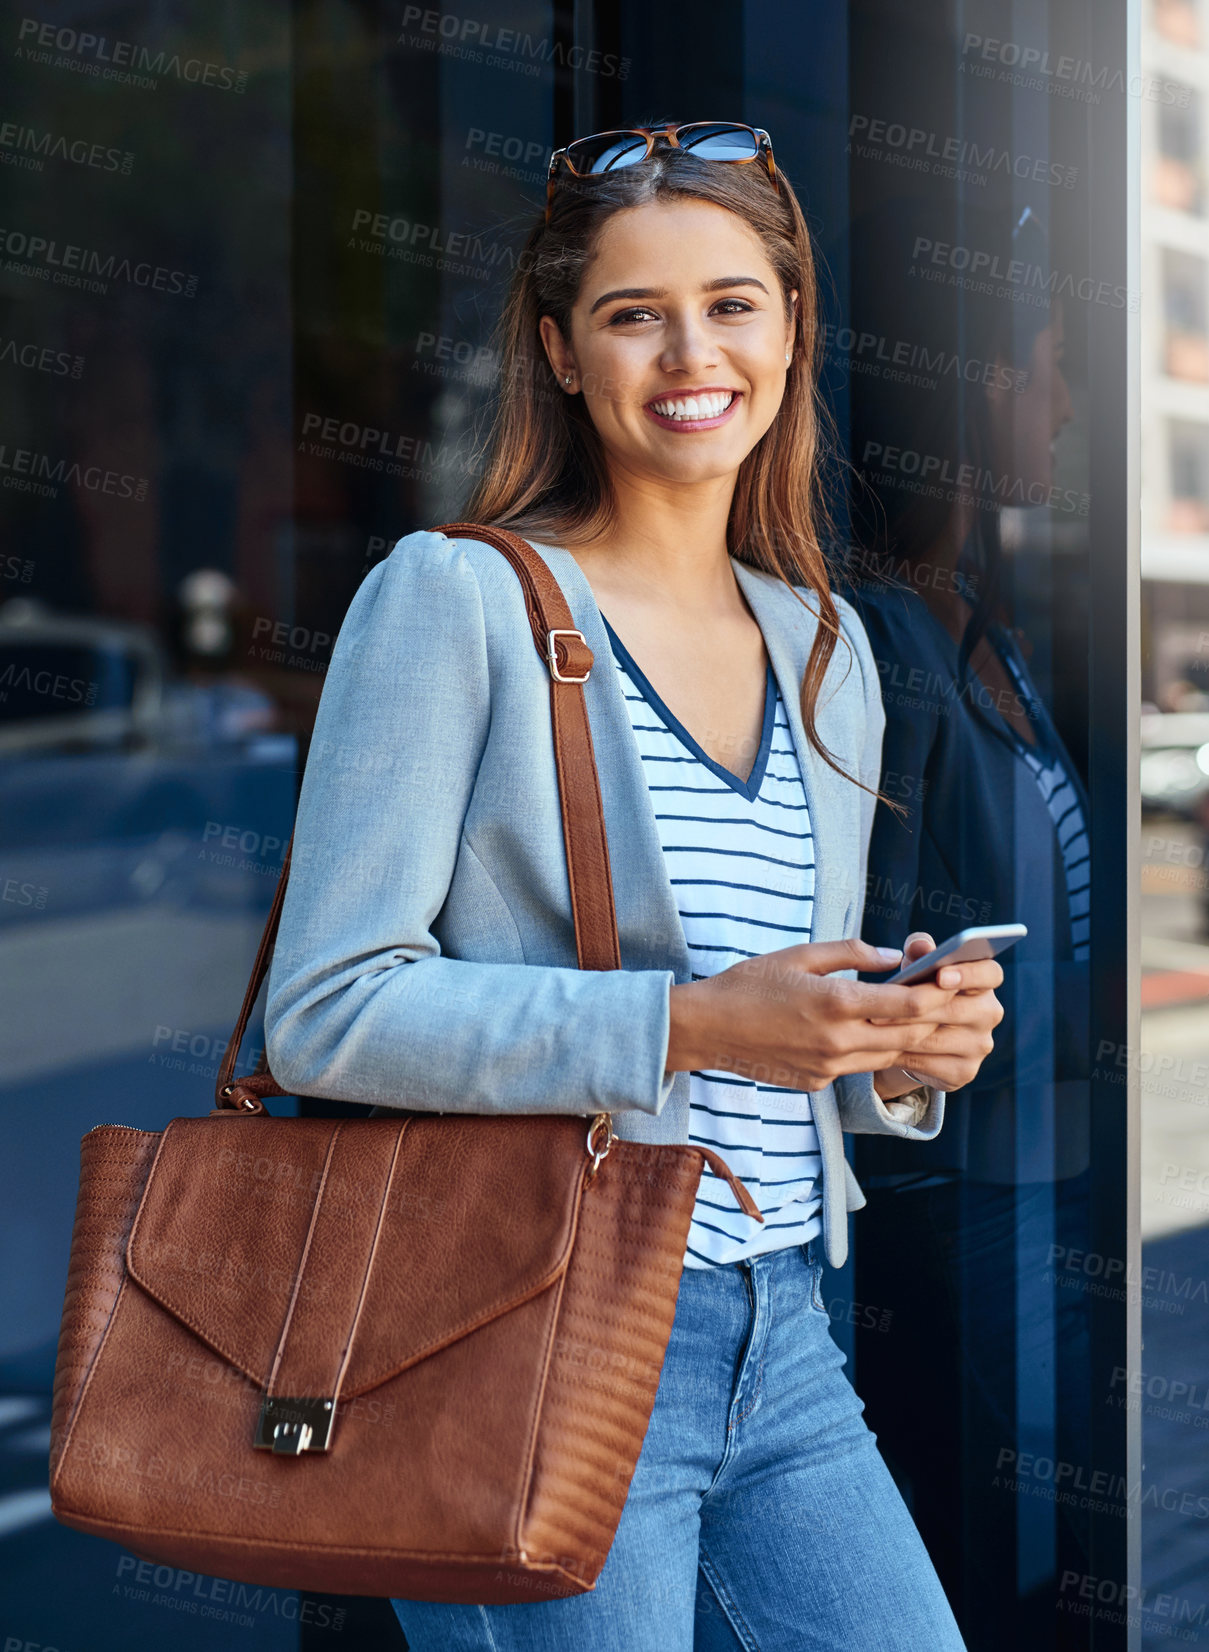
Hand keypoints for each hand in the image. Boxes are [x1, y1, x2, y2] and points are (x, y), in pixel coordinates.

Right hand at [665, 937, 977, 1092]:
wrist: (707, 1029)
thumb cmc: (750, 984)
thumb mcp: (800, 955)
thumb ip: (852, 953)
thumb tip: (892, 957)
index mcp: (836, 1003)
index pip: (909, 1006)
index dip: (939, 996)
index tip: (954, 982)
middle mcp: (838, 1042)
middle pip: (908, 1036)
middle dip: (936, 1021)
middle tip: (955, 1005)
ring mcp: (828, 1068)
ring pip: (887, 1055)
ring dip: (908, 1039)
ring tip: (925, 1020)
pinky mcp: (818, 1083)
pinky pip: (857, 1067)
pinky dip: (872, 1050)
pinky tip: (873, 1034)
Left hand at [868, 932, 1003, 1093]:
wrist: (915, 1041)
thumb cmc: (918, 993)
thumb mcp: (917, 970)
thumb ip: (919, 953)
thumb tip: (919, 945)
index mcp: (984, 983)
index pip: (990, 973)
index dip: (969, 974)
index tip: (941, 975)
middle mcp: (989, 1014)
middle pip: (956, 1009)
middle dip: (916, 1006)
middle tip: (881, 1004)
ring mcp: (980, 1045)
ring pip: (938, 1037)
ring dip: (903, 1031)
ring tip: (873, 1023)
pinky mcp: (965, 1071)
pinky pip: (930, 1063)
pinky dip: (904, 1054)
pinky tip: (882, 1047)